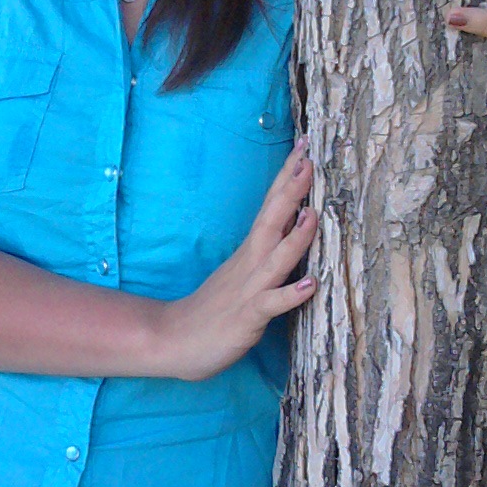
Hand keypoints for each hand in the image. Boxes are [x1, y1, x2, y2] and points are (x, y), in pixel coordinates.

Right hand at [154, 140, 317, 380]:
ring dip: (296, 236)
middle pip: (273, 220)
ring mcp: (249, 288)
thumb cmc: (213, 309)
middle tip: (308, 159)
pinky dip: (291, 293)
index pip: (272, 206)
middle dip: (291, 190)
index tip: (304, 147)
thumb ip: (267, 248)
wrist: (173, 340)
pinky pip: (272, 303)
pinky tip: (311, 284)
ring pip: (276, 258)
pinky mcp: (247, 316)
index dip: (288, 178)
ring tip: (314, 213)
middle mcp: (250, 263)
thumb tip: (294, 222)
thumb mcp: (243, 272)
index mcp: (250, 251)